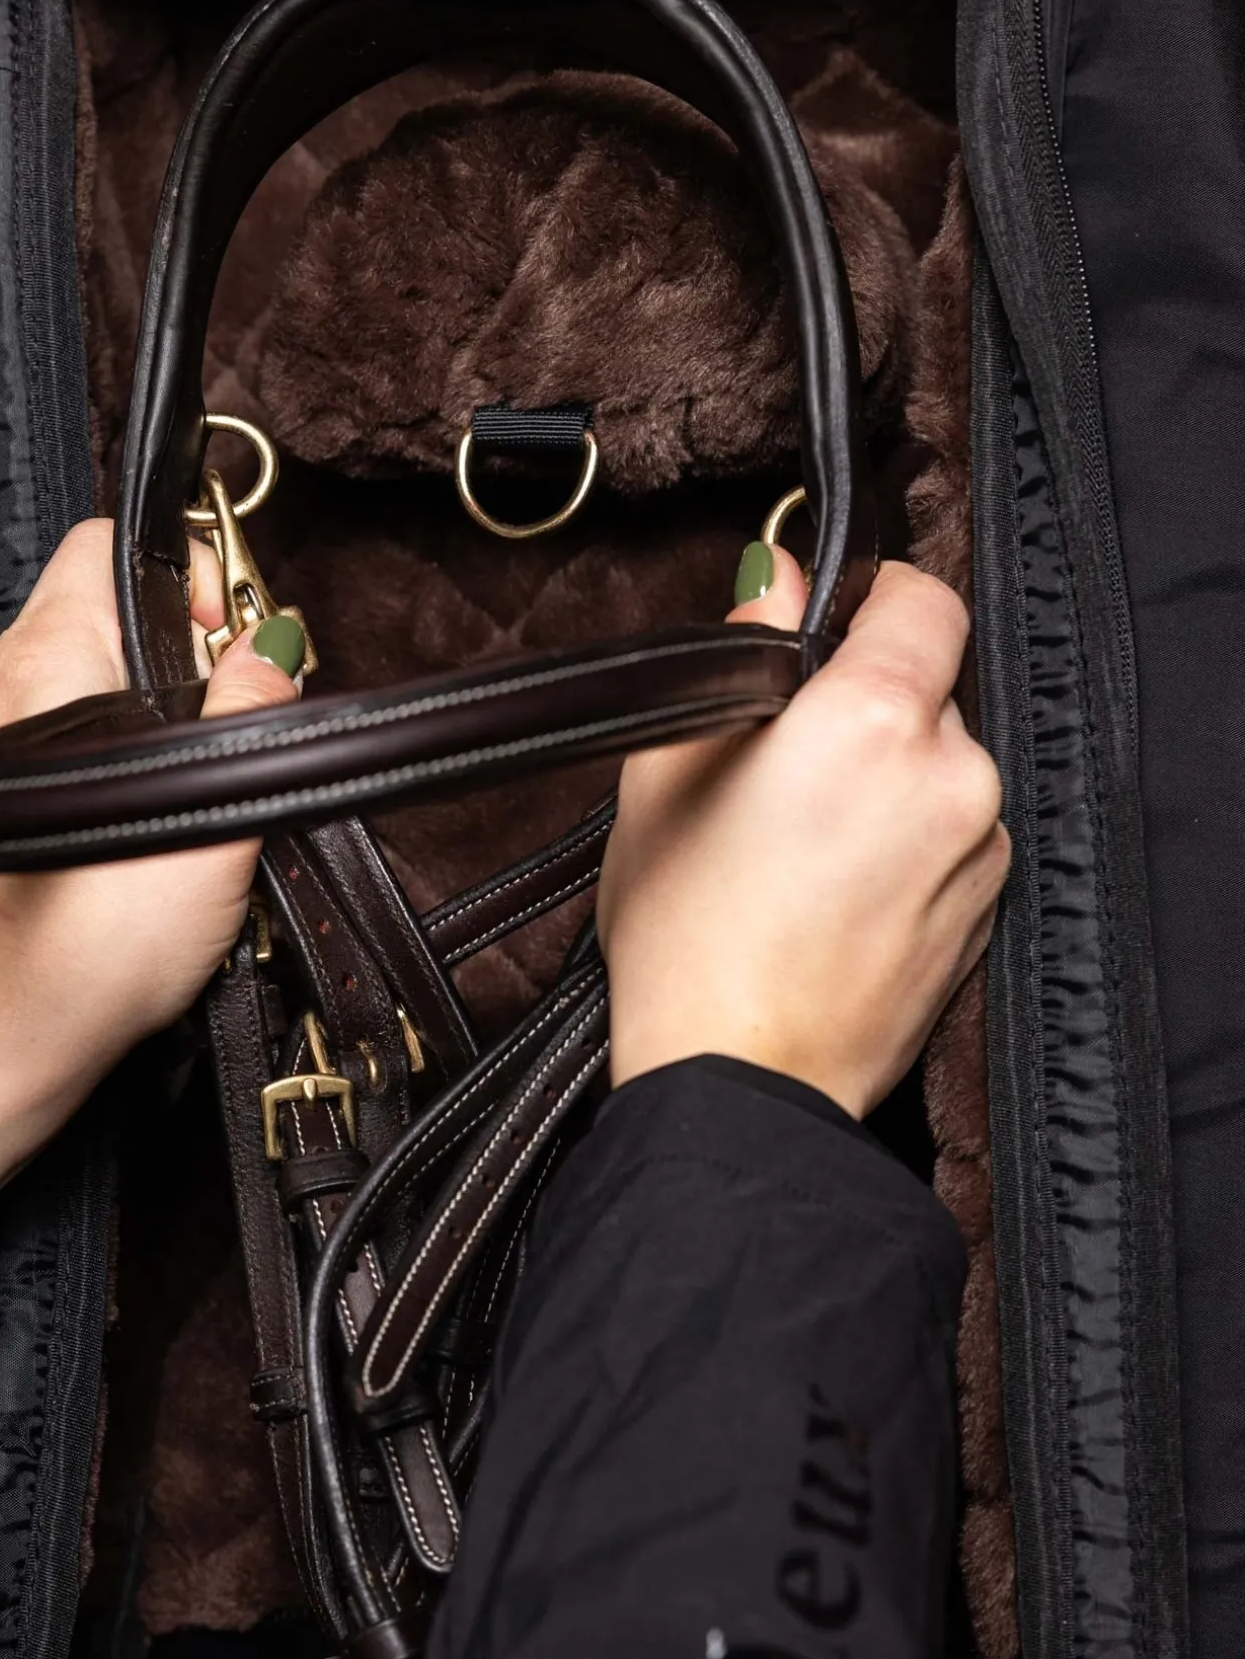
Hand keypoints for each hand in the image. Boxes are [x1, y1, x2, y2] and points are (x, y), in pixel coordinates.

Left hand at [0, 520, 303, 1208]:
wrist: (1, 1048)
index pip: (107, 545)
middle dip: (174, 643)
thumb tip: (273, 644)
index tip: (233, 642)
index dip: (188, 574)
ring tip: (188, 773)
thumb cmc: (95, 951)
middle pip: (95, 603)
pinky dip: (97, 735)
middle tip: (231, 713)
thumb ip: (249, 713)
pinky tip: (136, 806)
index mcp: (37, 666)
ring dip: (139, 695)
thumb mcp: (212, 824)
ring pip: (72, 663)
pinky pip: (42, 715)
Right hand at [597, 551, 1008, 1118]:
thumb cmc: (689, 934)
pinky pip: (954, 835)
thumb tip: (773, 577)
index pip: (924, 599)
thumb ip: (739, 649)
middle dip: (864, 703)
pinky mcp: (988, 911)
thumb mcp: (670, 767)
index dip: (873, 596)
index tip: (830, 619)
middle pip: (928, 688)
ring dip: (889, 776)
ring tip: (801, 842)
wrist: (742, 1081)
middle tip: (780, 759)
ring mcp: (980, 848)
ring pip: (942, 766)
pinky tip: (836, 890)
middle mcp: (952, 774)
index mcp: (872, 720)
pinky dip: (908, 841)